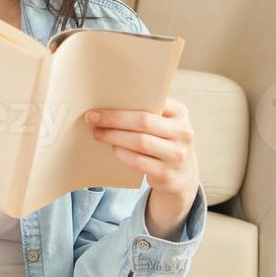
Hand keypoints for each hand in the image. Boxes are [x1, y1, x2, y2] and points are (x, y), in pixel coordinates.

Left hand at [84, 97, 199, 241]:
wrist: (183, 175)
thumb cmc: (166, 142)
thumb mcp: (166, 123)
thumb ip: (149, 111)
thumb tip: (110, 101)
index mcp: (180, 114)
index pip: (153, 101)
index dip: (125, 102)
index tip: (102, 102)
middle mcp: (183, 133)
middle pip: (144, 121)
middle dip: (114, 119)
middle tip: (93, 118)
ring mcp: (176, 155)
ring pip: (140, 142)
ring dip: (114, 136)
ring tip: (98, 133)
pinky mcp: (166, 174)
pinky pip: (138, 161)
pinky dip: (122, 153)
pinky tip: (112, 148)